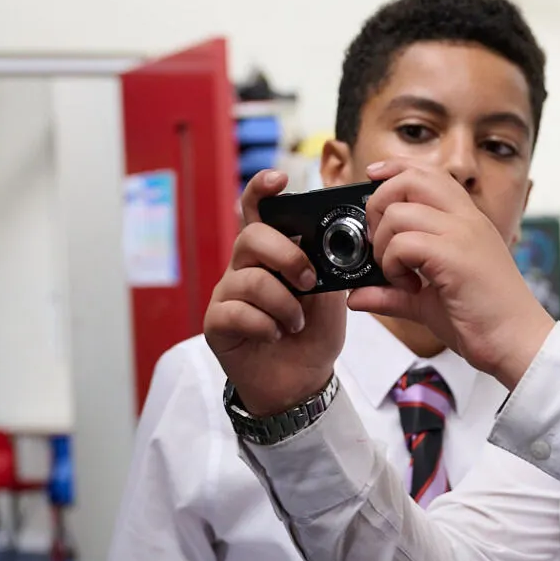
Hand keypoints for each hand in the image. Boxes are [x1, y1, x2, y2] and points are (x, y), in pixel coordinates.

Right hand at [204, 170, 348, 414]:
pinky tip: (274, 335)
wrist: (303, 381)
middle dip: (286, 256)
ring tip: (296, 324)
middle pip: (251, 237)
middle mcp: (244, 266)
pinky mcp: (216, 322)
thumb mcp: (331, 294)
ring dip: (282, 303)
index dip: (262, 189)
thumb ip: (331, 264)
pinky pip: (235, 312)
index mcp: (271, 253)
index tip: (280, 179)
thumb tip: (343, 238)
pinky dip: (264, 325)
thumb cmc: (313, 333)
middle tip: (309, 282)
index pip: (258, 210)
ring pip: (248, 279)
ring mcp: (227, 293)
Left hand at [348, 163, 556, 387]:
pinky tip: (408, 287)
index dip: (395, 169)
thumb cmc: (484, 320)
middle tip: (379, 243)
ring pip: (399, 212)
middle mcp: (467, 220)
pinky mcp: (455, 256)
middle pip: (411, 179)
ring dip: (384, 244)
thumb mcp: (428, 302)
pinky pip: (404, 243)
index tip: (372, 179)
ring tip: (397, 274)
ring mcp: (463, 234)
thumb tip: (356, 296)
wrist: (519, 343)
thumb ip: (392, 293)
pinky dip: (393, 264)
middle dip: (379, 204)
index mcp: (467, 221)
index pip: (429, 173)